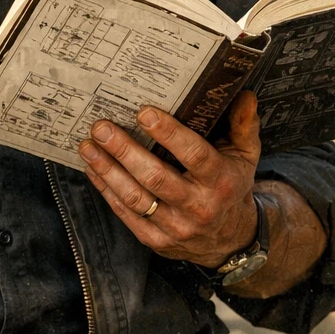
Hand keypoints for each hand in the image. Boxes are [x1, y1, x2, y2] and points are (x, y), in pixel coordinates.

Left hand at [78, 90, 259, 266]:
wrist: (230, 240)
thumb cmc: (232, 187)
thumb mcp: (246, 156)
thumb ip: (243, 125)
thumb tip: (243, 93)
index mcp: (222, 181)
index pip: (195, 155)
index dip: (169, 134)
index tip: (143, 113)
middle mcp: (199, 206)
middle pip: (156, 178)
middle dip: (125, 151)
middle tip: (102, 128)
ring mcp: (177, 227)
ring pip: (136, 198)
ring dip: (108, 170)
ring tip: (88, 146)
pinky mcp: (156, 240)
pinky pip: (127, 215)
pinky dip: (106, 190)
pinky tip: (93, 169)